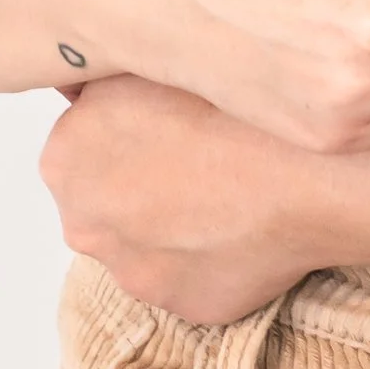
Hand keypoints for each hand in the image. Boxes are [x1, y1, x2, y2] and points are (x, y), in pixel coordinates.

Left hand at [41, 73, 342, 321]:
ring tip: (227, 189)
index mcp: (63, 160)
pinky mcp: (182, 306)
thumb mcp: (144, 63)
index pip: (81, 139)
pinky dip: (208, 254)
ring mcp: (133, 273)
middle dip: (140, 179)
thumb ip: (101, 84)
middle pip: (106, 196)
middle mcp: (84, 225)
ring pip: (146, 240)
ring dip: (173, 220)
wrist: (306, 174)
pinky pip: (188, 274)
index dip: (125, 124)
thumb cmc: (229, 109)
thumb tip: (89, 91)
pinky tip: (243, 224)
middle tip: (197, 152)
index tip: (164, 117)